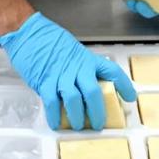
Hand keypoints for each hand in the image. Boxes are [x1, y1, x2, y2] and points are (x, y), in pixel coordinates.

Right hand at [0, 12, 135, 130]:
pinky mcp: (44, 81)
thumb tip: (86, 85)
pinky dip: (55, 116)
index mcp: (86, 58)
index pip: (111, 71)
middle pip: (93, 93)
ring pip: (74, 100)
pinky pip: (52, 102)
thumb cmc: (48, 39)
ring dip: (77, 117)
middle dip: (97, 112)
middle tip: (98, 124)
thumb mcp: (72, 49)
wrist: (28, 32)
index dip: (123, 85)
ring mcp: (60, 75)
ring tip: (78, 126)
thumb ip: (80, 66)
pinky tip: (56, 123)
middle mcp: (76, 67)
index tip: (131, 97)